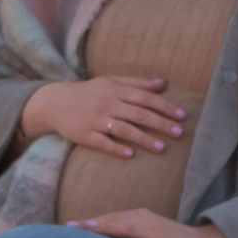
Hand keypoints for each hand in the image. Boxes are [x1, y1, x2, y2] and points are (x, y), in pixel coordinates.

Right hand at [22, 75, 186, 157]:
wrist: (54, 102)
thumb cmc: (89, 92)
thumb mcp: (111, 82)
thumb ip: (138, 83)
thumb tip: (164, 83)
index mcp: (115, 89)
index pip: (145, 97)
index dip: (165, 106)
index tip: (182, 116)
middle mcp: (107, 103)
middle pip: (138, 113)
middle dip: (160, 123)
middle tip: (179, 133)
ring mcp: (95, 120)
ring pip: (123, 129)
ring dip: (144, 139)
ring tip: (162, 148)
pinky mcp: (84, 135)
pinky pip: (102, 143)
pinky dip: (116, 148)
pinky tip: (130, 155)